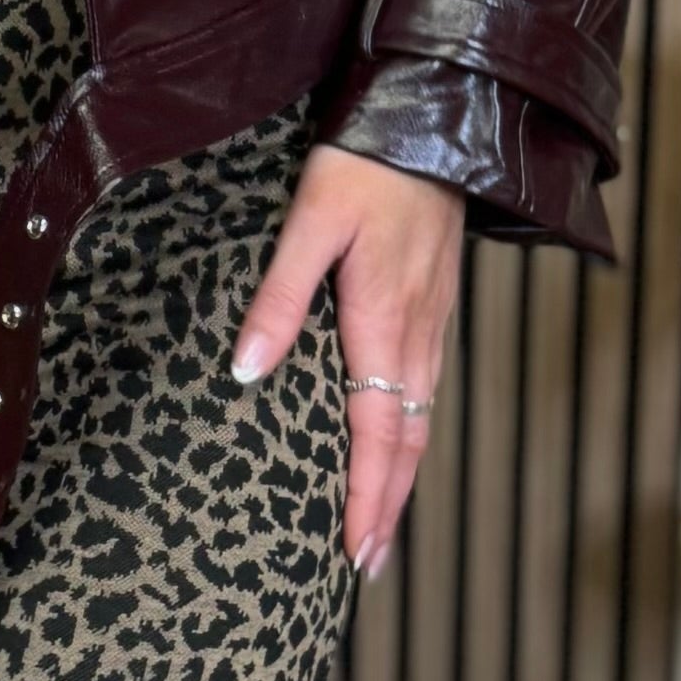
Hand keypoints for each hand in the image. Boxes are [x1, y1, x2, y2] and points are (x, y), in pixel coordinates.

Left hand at [233, 140, 466, 578]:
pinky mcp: (435, 302)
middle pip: (406, 442)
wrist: (435, 113)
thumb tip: (245, 372)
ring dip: (401, 476)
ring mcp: (432, 319)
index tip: (357, 555)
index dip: (368, 499)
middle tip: (369, 566)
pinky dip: (411, 431)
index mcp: (384, 325)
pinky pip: (426, 386)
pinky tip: (398, 440)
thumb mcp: (311, 225)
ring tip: (382, 524)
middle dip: (388, 507)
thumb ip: (278, 299)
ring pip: (420, 417)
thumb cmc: (365, 164)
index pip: (378, 436)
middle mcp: (417, 334)